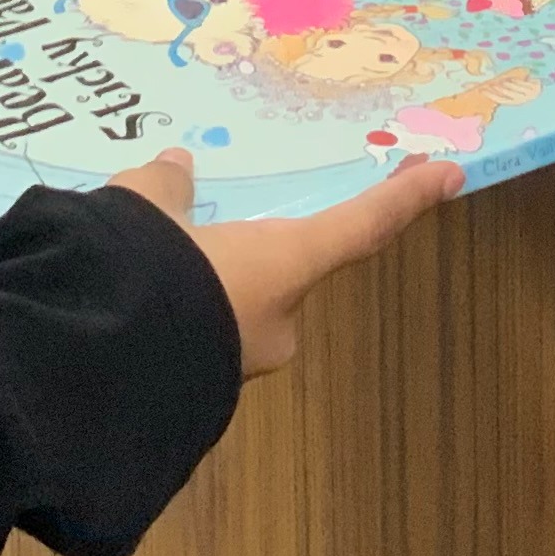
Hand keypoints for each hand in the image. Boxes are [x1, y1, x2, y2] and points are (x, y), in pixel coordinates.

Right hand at [108, 145, 462, 378]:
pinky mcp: (203, 390)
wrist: (103, 372)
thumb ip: (164, 186)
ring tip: (144, 258)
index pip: (358, 228)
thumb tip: (174, 165)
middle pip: (282, 272)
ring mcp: (244, 364)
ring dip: (204, 285)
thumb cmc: (150, 272)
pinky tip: (131, 298)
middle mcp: (279, 320)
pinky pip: (200, 336)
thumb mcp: (146, 209)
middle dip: (251, 249)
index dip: (404, 199)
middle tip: (207, 223)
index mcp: (283, 266)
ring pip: (235, 306)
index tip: (451, 174)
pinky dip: (179, 314)